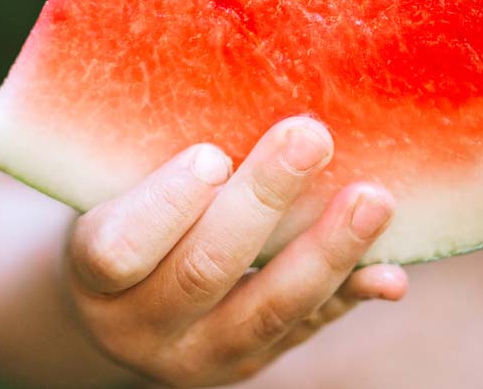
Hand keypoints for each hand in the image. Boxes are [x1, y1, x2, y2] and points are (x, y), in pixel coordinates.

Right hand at [63, 117, 405, 386]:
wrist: (118, 309)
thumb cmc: (121, 217)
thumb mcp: (112, 191)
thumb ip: (156, 164)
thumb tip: (232, 120)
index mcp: (93, 275)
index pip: (119, 250)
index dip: (166, 205)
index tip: (210, 153)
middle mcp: (139, 327)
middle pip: (204, 270)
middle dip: (264, 201)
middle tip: (309, 137)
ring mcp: (197, 356)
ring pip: (266, 311)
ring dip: (325, 252)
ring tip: (372, 198)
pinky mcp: (248, 363)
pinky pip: (304, 329)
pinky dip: (348, 295)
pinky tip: (388, 274)